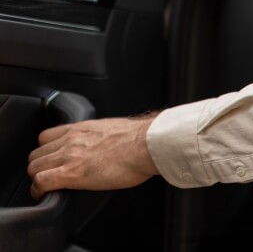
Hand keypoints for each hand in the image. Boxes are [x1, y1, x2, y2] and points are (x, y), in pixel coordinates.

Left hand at [27, 115, 160, 199]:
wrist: (148, 144)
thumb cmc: (142, 140)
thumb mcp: (116, 131)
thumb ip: (102, 137)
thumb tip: (106, 145)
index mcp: (83, 129)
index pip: (47, 136)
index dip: (45, 150)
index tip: (50, 159)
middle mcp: (72, 139)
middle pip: (36, 153)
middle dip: (39, 165)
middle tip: (48, 175)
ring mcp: (69, 156)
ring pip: (34, 167)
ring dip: (37, 177)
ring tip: (45, 186)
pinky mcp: (71, 173)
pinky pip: (40, 181)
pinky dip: (37, 189)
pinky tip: (43, 194)